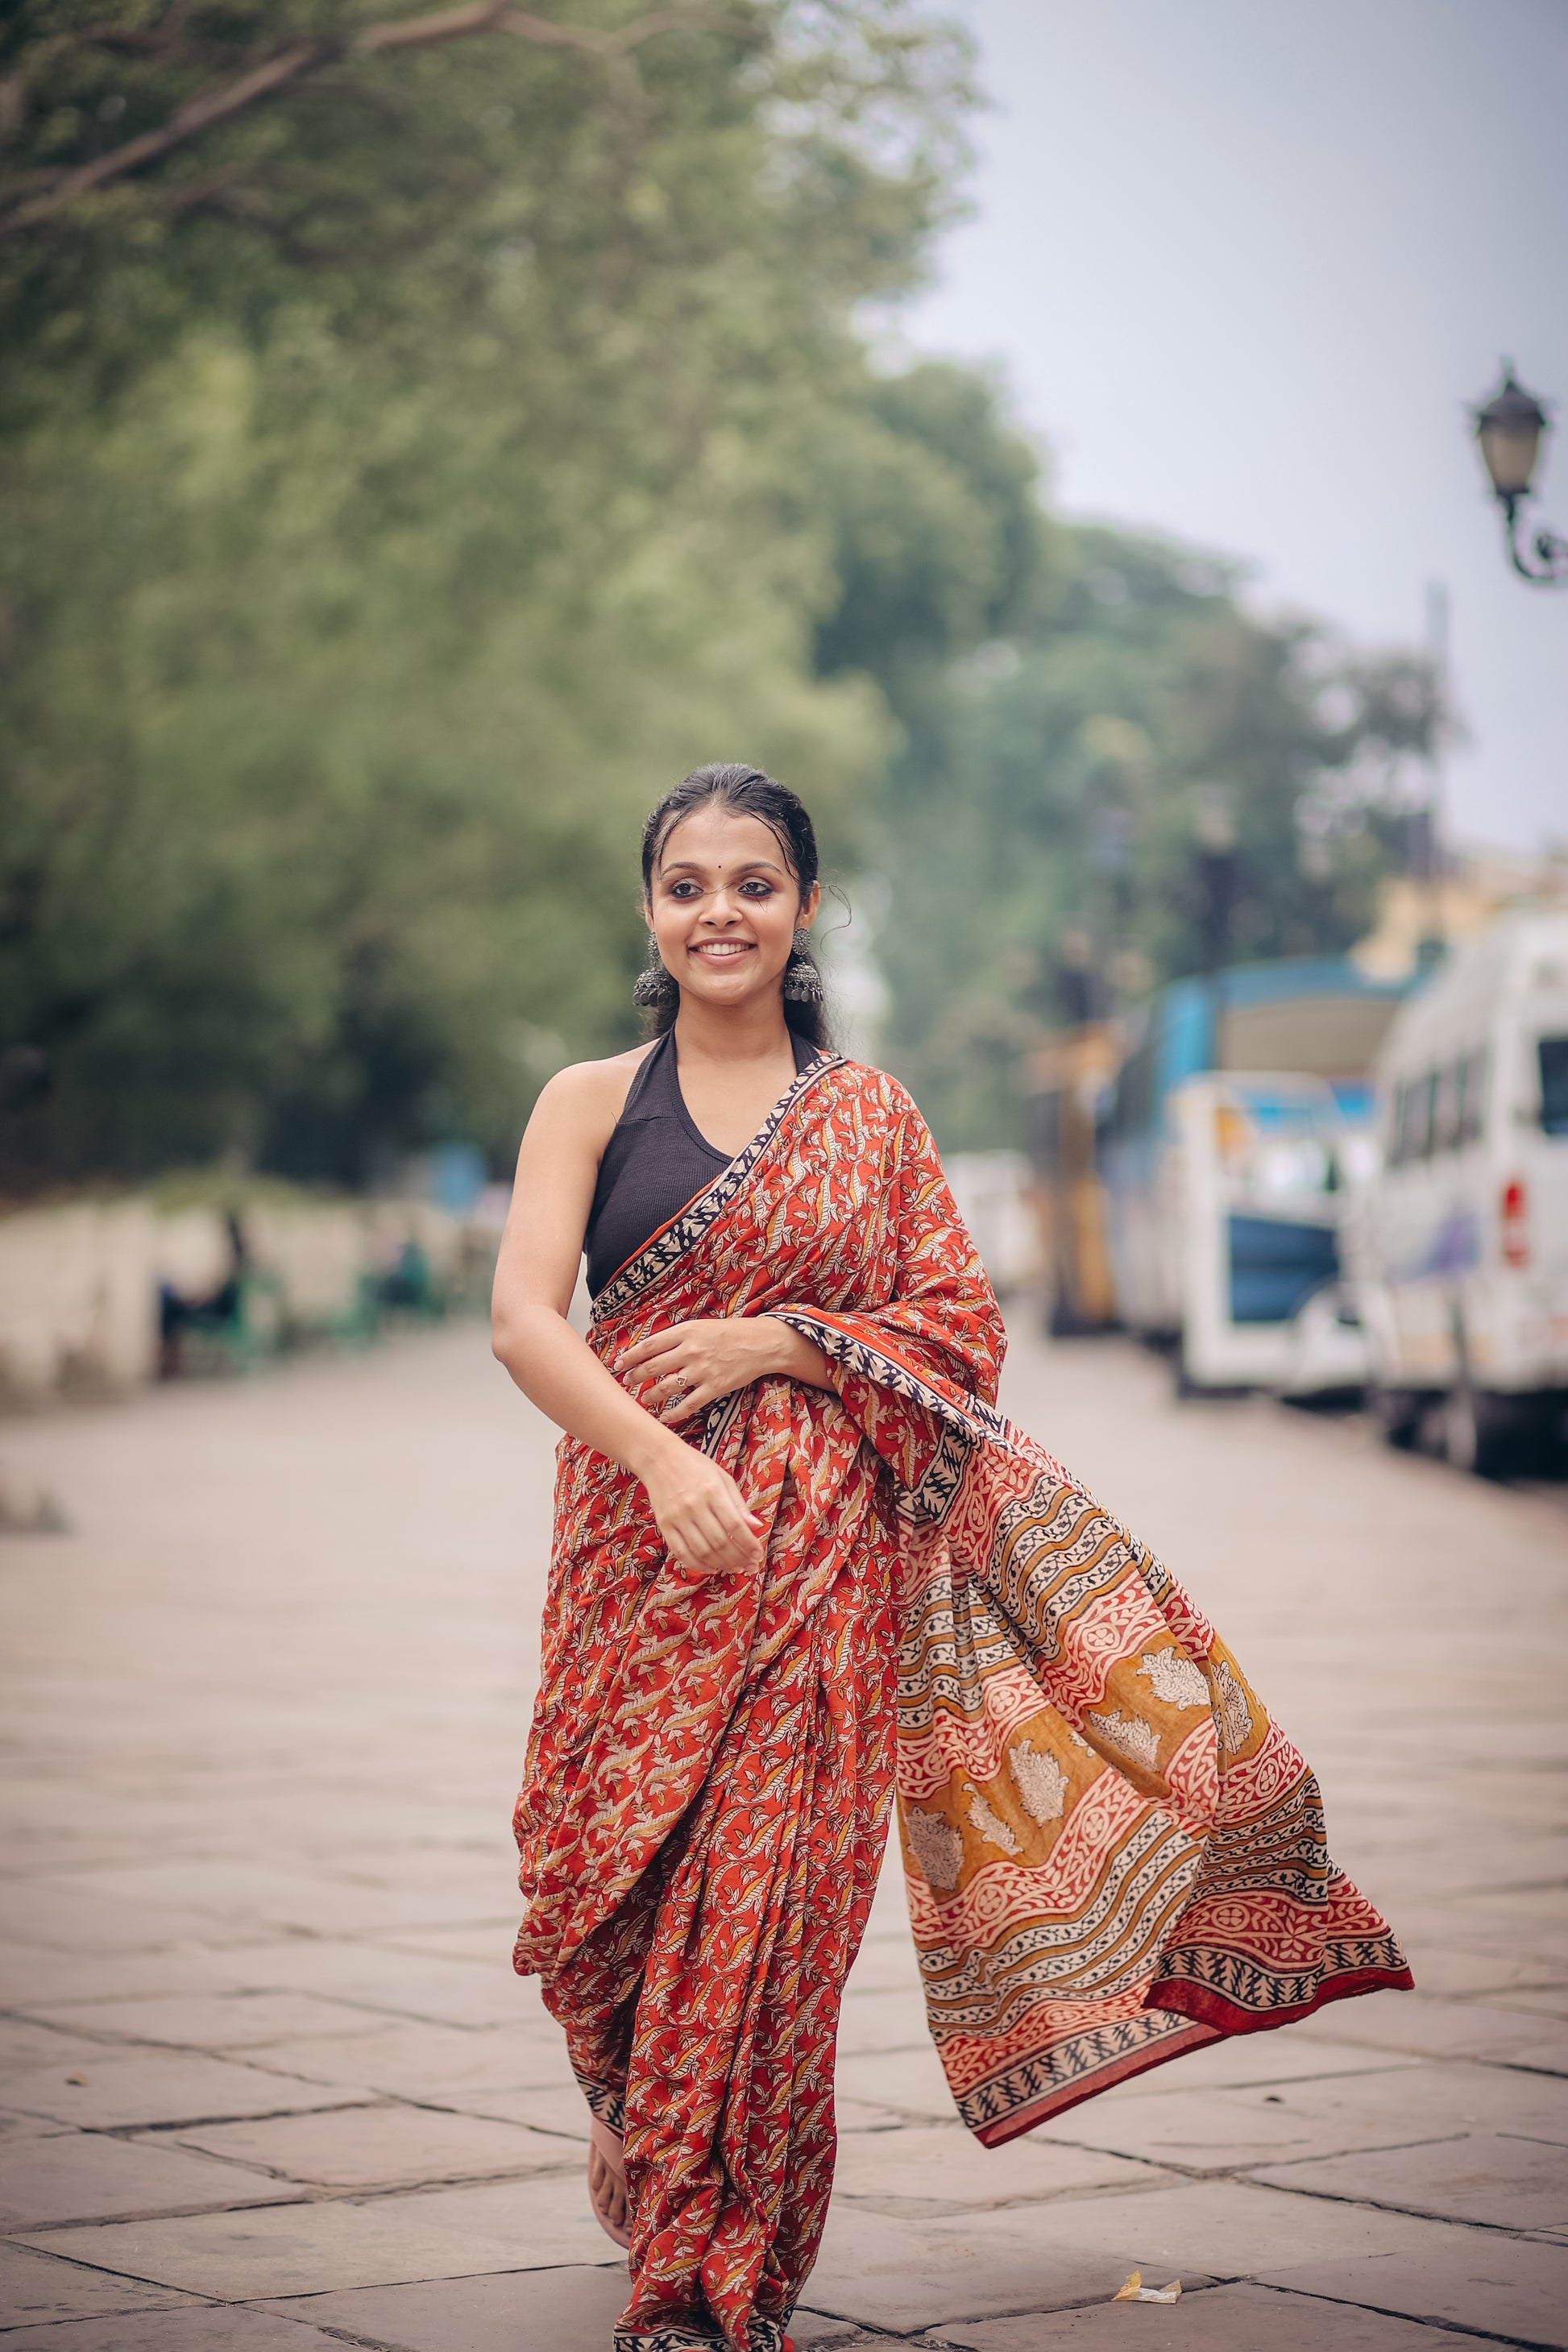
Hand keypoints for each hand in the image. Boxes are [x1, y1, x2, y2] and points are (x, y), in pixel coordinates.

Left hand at [617, 1316, 793, 1425]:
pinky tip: (664, 1418)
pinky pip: (688, 1405)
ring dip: (651, 1395)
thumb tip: (651, 1348)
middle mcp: (691, 1350)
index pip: (649, 1345)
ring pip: (667, 1387)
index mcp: (686, 1332)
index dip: (630, 1356)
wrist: (761, 1343)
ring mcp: (703, 1370)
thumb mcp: (701, 1326)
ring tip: (644, 1399)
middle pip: (653, 1367)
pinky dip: (673, 1414)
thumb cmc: (730, 1333)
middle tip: (626, 1383)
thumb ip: (678, 1336)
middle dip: (635, 1377)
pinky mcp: (715, 1387)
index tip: (618, 1364)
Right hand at [639, 1442, 765, 1577]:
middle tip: (751, 1567)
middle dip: (739, 1558)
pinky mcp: (664, 1525)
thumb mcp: (723, 1478)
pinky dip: (698, 1565)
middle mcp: (694, 1505)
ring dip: (722, 1564)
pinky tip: (712, 1568)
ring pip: (702, 1551)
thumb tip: (757, 1526)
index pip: (734, 1525)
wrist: (659, 1459)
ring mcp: (677, 1517)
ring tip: (735, 1568)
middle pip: (720, 1542)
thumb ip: (739, 1504)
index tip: (758, 1555)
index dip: (749, 1544)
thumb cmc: (695, 1466)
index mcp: (712, 1491)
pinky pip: (681, 1552)